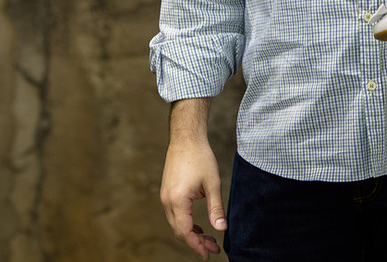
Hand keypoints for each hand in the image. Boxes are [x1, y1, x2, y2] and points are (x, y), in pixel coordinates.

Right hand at [161, 101, 225, 259]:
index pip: (185, 232)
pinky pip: (175, 214)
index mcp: (177, 200)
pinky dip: (186, 223)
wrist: (186, 137)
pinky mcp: (167, 192)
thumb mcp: (212, 184)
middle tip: (214, 248)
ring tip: (209, 239)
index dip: (197, 246)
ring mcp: (165, 196)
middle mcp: (167, 200)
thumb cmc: (200, 157)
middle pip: (179, 230)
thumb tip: (221, 229)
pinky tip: (199, 225)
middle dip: (196, 242)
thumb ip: (216, 209)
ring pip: (176, 223)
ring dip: (191, 233)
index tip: (210, 254)